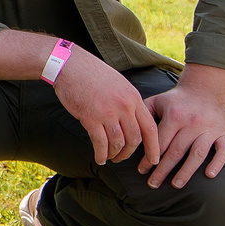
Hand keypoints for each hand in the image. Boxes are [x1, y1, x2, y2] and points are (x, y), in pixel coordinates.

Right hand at [51, 49, 158, 167]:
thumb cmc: (93, 74)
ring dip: (115, 155)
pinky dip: (101, 154)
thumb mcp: (119, 84)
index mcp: (133, 98)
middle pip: (134, 139)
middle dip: (129, 153)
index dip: (154, 147)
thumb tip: (133, 122)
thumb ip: (128, 102)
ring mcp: (108, 112)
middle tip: (122, 158)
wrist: (70, 66)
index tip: (153, 159)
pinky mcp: (91, 118)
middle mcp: (124, 106)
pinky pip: (100, 143)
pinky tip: (99, 158)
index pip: (150, 128)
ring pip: (118, 143)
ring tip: (110, 158)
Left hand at [139, 66, 224, 189]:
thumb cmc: (177, 99)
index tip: (142, 171)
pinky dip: (217, 163)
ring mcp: (209, 129)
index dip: (150, 158)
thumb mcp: (158, 101)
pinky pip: (223, 150)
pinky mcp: (224, 132)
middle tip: (153, 184)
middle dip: (163, 170)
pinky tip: (209, 175)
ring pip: (198, 154)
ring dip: (187, 171)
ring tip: (176, 185)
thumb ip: (144, 115)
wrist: (207, 88)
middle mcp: (193, 123)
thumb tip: (131, 134)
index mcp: (175, 116)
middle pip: (176, 151)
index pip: (160, 142)